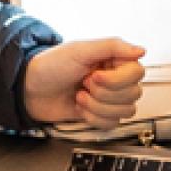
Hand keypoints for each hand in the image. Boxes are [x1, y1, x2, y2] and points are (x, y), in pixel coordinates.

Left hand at [22, 38, 146, 128]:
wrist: (29, 90)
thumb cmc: (50, 66)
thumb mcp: (80, 49)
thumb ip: (113, 46)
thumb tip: (140, 50)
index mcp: (114, 60)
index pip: (137, 73)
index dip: (116, 79)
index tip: (95, 74)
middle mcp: (114, 78)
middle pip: (133, 94)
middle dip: (103, 93)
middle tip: (84, 84)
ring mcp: (108, 98)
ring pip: (125, 111)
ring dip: (98, 107)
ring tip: (80, 96)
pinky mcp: (100, 115)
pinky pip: (112, 124)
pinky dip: (94, 118)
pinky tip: (81, 107)